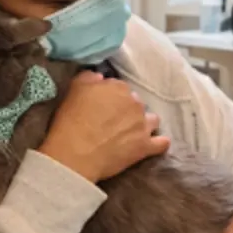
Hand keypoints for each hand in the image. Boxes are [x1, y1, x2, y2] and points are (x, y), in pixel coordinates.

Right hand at [39, 71, 169, 182]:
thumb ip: (88, 77)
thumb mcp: (73, 90)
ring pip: (152, 119)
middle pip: (136, 103)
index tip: (101, 106)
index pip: (119, 88)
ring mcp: (143, 125)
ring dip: (144, 123)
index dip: (110, 97)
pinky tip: (150, 145)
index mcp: (118, 88)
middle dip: (127, 110)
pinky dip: (157, 143)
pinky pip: (161, 143)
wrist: (75, 155)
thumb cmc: (70, 121)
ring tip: (130, 133)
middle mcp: (135, 103)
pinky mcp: (146, 147)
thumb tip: (100, 77)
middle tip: (112, 121)